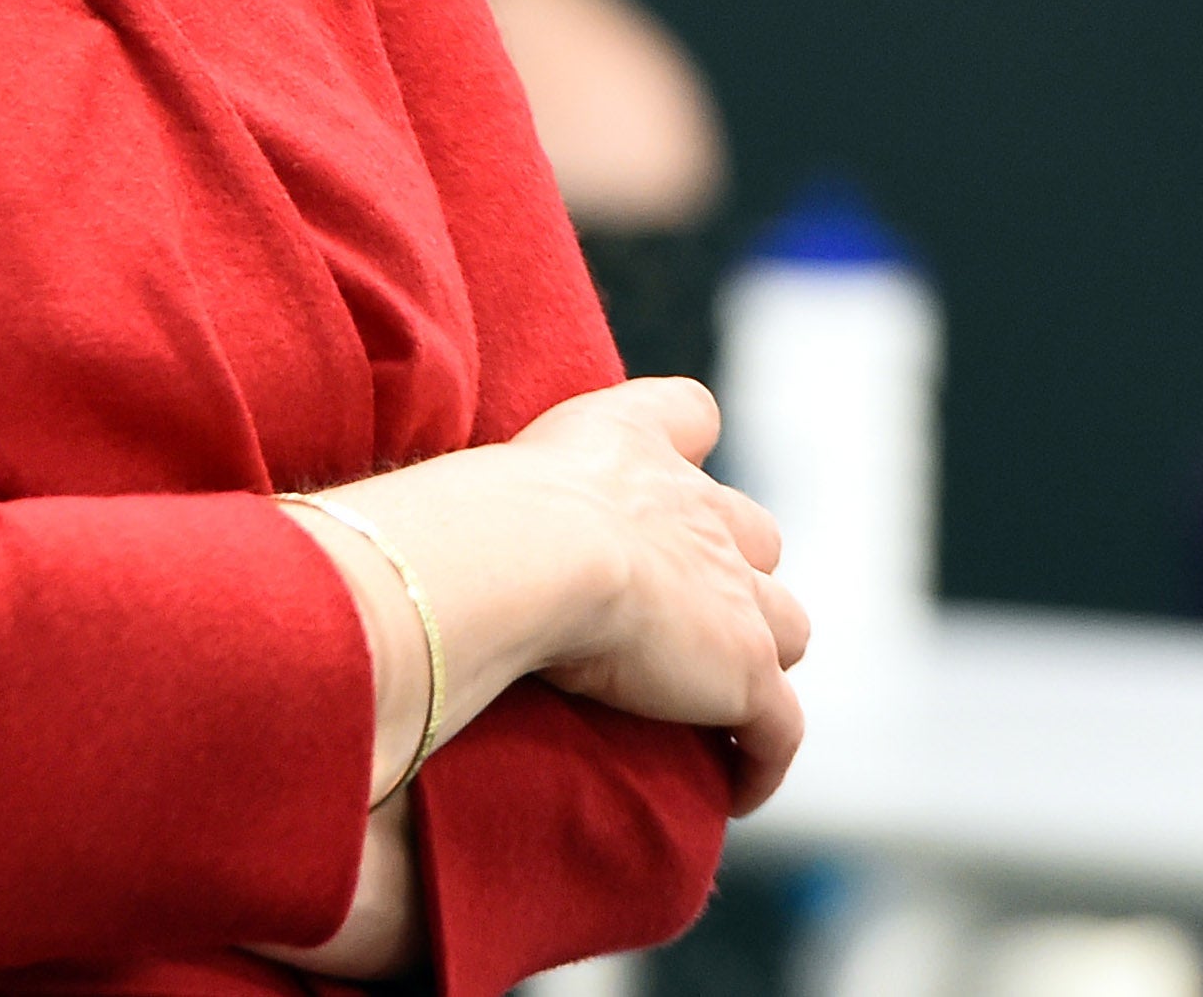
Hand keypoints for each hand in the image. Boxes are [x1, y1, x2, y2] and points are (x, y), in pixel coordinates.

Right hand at [513, 377, 810, 812]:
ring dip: (756, 665)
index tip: (666, 483)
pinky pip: (778, 729)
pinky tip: (733, 790)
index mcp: (635, 445)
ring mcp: (736, 594)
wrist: (529, 554)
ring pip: (785, 628)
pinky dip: (761, 760)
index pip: (688, 412)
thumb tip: (417, 548)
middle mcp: (700, 510)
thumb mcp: (482, 480)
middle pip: (754, 537)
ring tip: (713, 715)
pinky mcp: (747, 673)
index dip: (684, 449)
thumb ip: (482, 499)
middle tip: (676, 630)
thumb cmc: (481, 518)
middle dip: (733, 577)